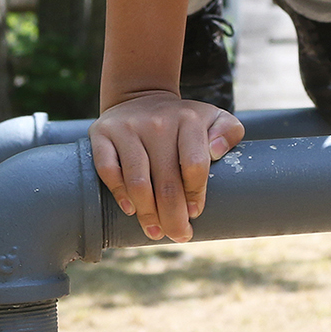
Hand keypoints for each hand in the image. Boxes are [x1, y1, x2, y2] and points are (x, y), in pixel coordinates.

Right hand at [91, 91, 244, 242]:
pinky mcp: (102, 134)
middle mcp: (157, 122)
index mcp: (188, 120)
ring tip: (155, 232)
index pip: (195, 165)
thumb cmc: (182, 120)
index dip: (196, 195)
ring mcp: (127, 128)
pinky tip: (130, 209)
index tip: (195, 212)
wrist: (141, 97)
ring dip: (148, 213)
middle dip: (174, 217)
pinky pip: (108, 170)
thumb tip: (216, 152)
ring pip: (137, 181)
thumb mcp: (214, 117)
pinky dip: (119, 193)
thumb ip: (228, 132)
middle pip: (167, 181)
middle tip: (178, 235)